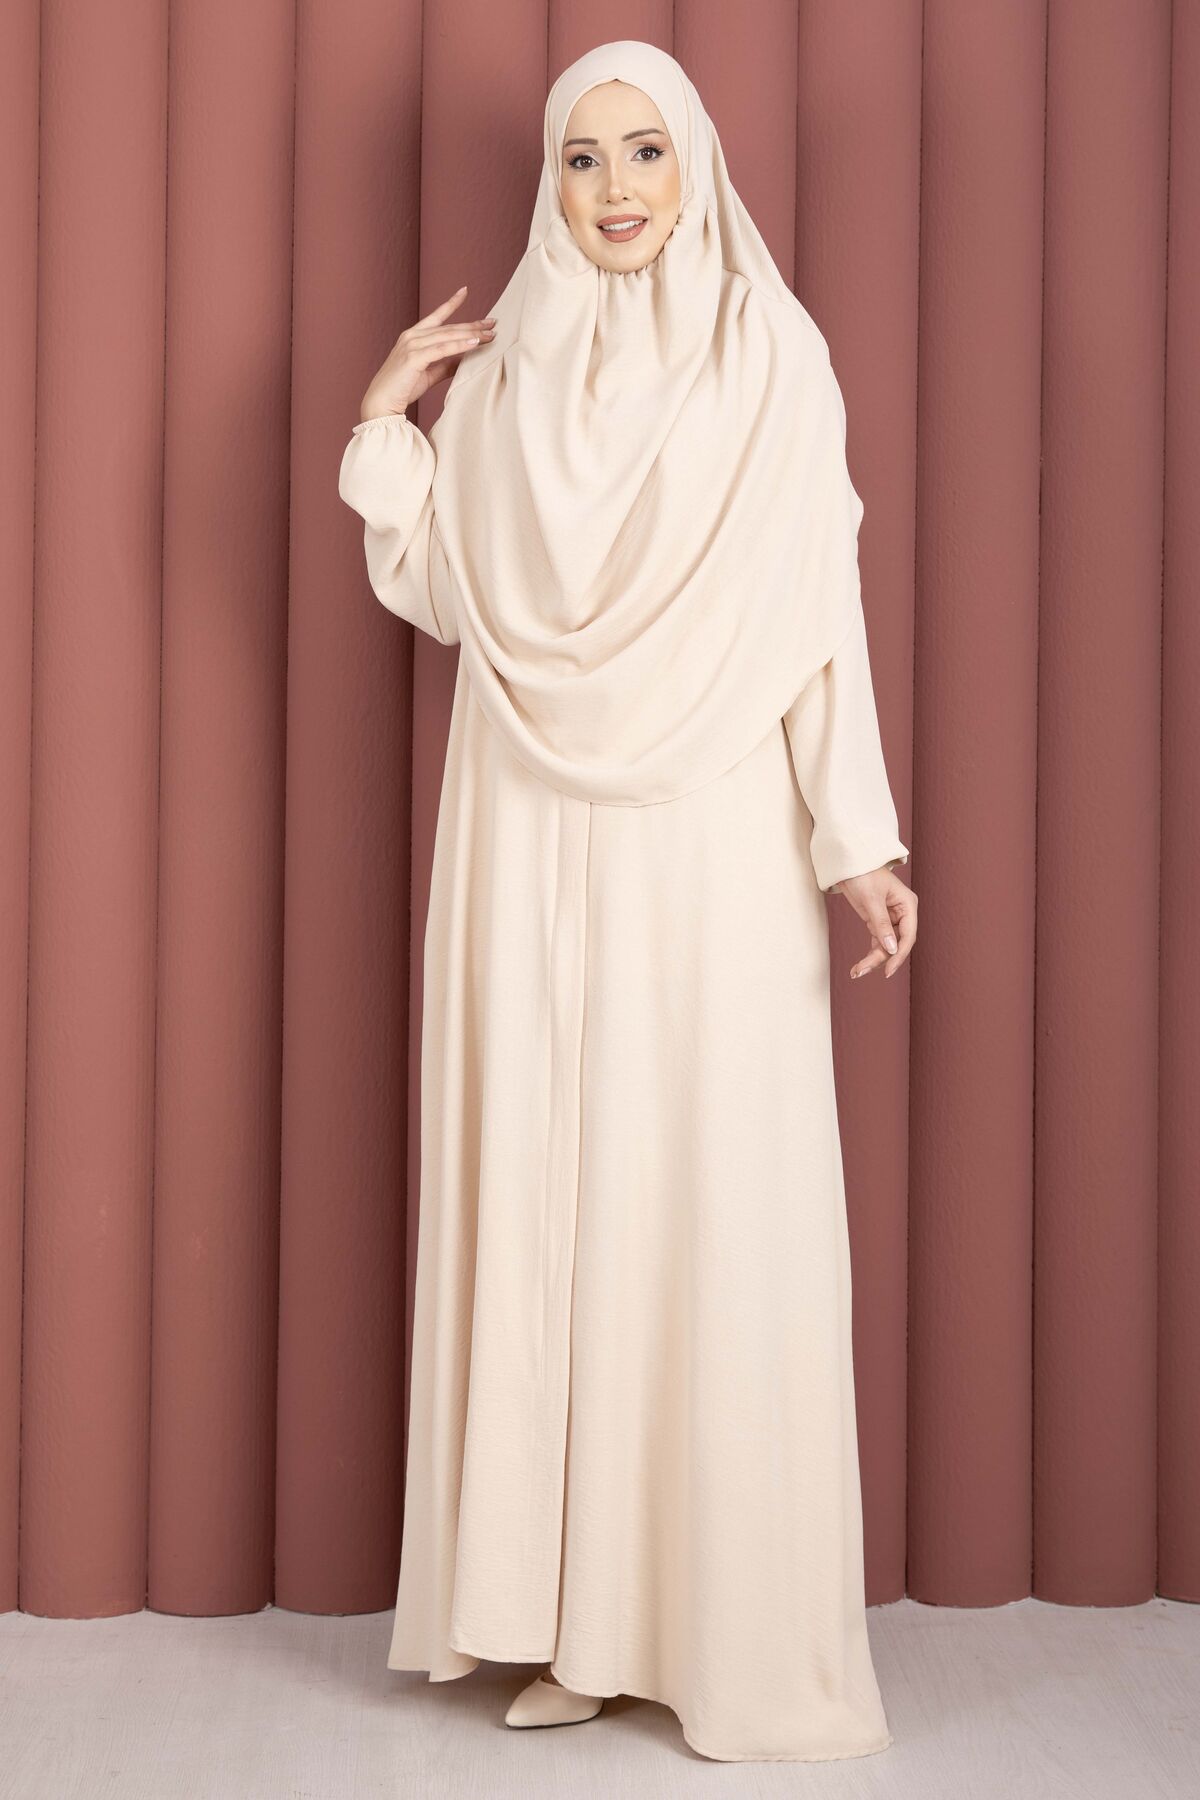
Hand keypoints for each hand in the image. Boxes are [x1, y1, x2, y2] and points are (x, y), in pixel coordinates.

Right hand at [359, 285, 496, 420]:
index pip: (436, 316)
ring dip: (471, 334)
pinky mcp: (414, 358)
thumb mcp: (429, 372)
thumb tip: (466, 357)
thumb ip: (446, 362)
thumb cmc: (403, 388)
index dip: (451, 303)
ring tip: (490, 334)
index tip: (464, 291)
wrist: (382, 403)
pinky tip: (474, 343)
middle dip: (472, 325)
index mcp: (413, 336)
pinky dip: (459, 345)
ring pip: (447, 336)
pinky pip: (441, 349)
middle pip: (448, 327)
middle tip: (493, 323)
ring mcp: (412, 345)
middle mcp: (412, 336)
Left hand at [832, 865, 916, 981]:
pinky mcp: (877, 921)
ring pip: (886, 945)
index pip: (908, 936)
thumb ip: (882, 925)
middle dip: (881, 959)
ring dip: (872, 959)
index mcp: (907, 905)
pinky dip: (869, 953)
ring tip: (856, 972)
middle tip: (862, 971)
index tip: (888, 970)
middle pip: (896, 943)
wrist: (848, 862)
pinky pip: (877, 942)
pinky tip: (858, 966)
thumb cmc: (863, 873)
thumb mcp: (871, 900)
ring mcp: (890, 918)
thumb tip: (891, 949)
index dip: (899, 954)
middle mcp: (902, 913)